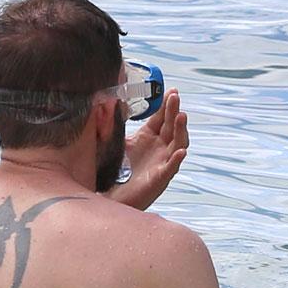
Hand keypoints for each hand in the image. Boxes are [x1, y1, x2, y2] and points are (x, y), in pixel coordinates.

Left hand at [108, 89, 188, 210]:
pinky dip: (177, 160)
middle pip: (172, 126)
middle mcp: (159, 148)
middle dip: (174, 110)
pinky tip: (181, 151)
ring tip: (181, 116)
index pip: (161, 118)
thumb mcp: (112, 141)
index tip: (171, 90)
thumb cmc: (112, 170)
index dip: (166, 105)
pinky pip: (172, 168)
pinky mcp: (159, 179)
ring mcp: (161, 163)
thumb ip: (111, 123)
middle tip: (175, 96)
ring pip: (178, 143)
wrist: (108, 196)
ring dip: (181, 130)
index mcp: (148, 137)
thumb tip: (106, 102)